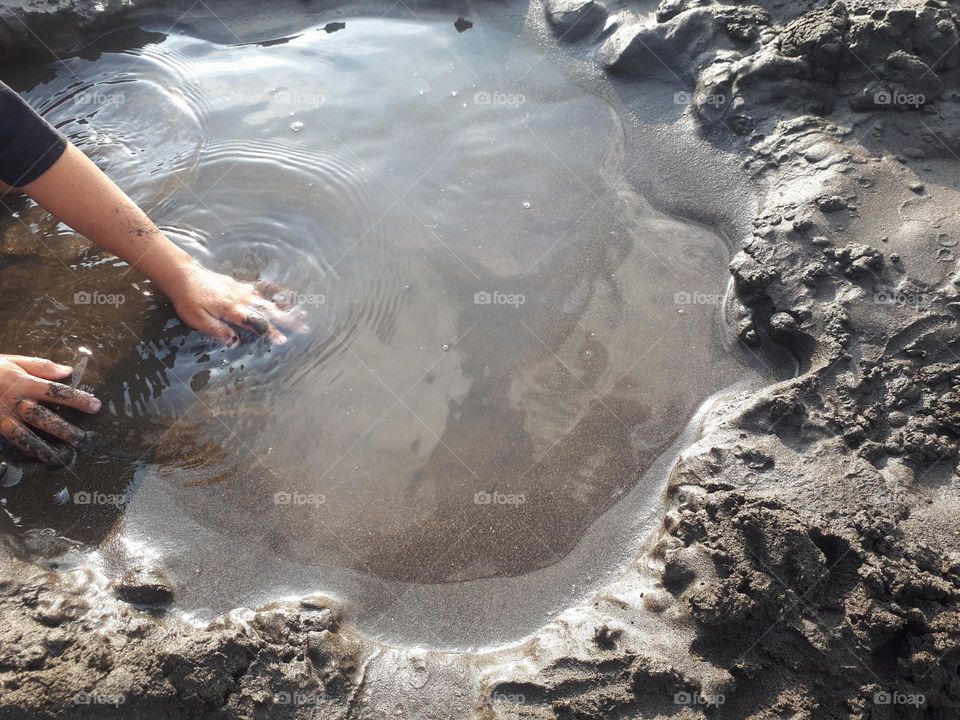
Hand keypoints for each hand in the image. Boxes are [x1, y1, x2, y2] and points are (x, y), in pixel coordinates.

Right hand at [0, 355, 99, 464]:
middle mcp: (13, 402)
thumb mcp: (12, 361)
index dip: (76, 399)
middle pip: (42, 417)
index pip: (55, 392)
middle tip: (83, 440)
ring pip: (23, 435)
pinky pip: (6, 441)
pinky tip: (29, 463)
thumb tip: (68, 371)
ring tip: (59, 459)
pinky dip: (18, 452)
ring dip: (41, 448)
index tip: (96, 406)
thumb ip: (40, 366)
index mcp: (22, 383)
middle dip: (63, 429)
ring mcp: (0, 417)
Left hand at [160, 260, 307, 345]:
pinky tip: (280, 300)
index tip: (282, 340)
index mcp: (232, 309)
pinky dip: (273, 297)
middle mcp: (242, 299)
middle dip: (288, 320)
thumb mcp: (197, 319)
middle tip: (304, 328)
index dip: (270, 332)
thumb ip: (217, 330)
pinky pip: (260, 293)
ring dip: (285, 309)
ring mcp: (242, 291)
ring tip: (301, 314)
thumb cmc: (188, 300)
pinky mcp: (239, 286)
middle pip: (269, 311)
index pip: (256, 323)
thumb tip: (235, 342)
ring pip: (268, 301)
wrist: (183, 276)